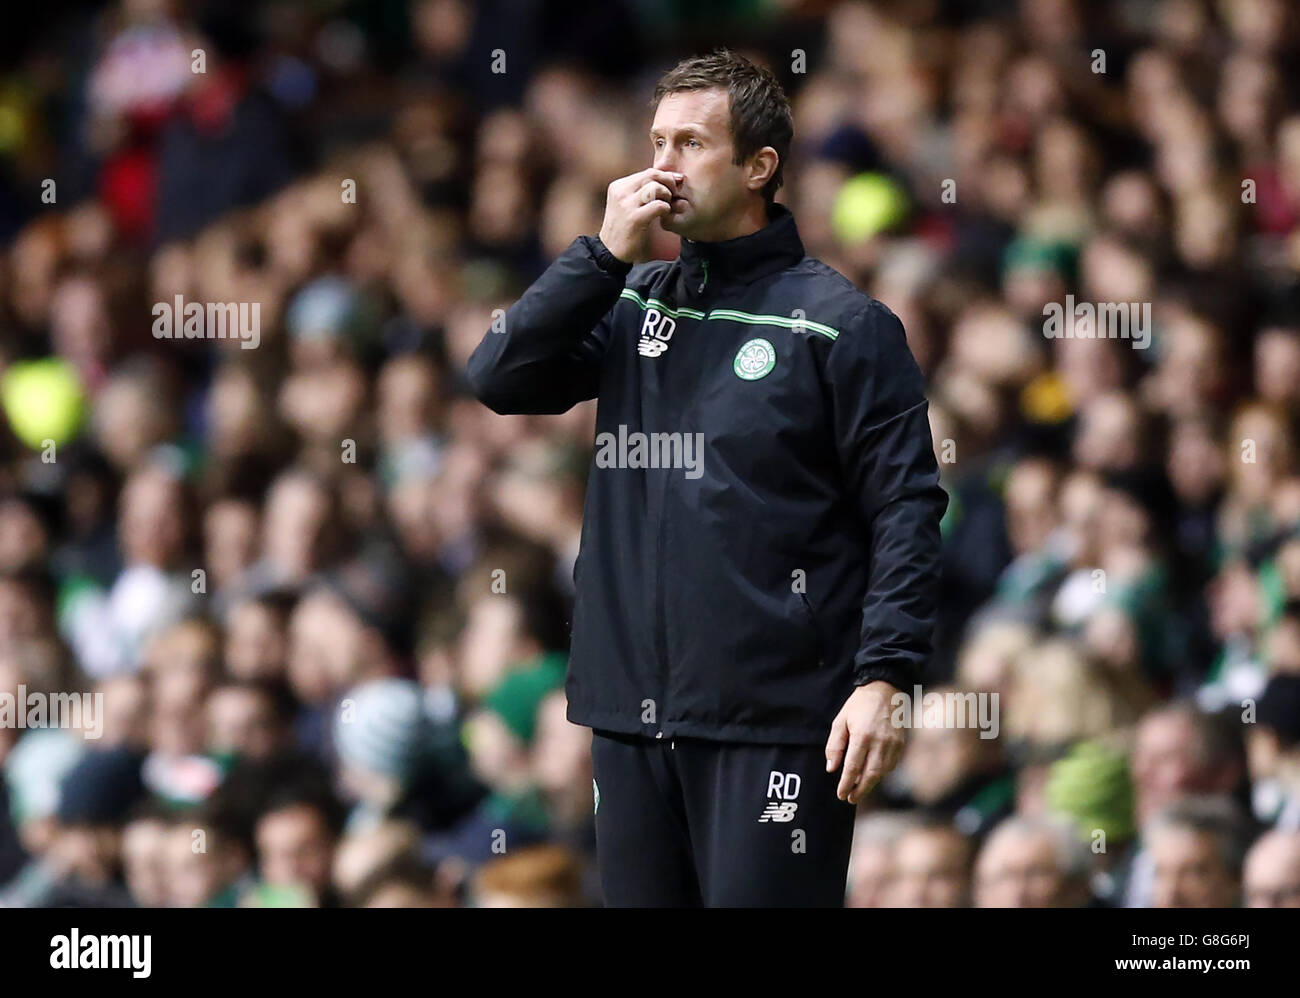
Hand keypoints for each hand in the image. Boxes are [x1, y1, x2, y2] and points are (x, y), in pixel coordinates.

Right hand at [598, 168, 682, 263]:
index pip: (648, 172)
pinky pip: (658, 205)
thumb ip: (641, 191)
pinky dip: (666, 209)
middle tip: (673, 195)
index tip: (674, 185)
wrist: (610, 251)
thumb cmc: (624, 228)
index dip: (665, 177)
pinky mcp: (634, 218)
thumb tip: (667, 178)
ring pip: (655, 187)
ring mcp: (626, 205)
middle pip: (652, 175)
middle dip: (668, 183)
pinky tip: (664, 216)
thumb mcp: (627, 204)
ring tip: (666, 206)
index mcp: (619, 186)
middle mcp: (621, 192)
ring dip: (667, 196)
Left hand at [824, 680, 905, 803]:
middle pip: (870, 775)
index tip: (841, 794)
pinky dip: (881, 773)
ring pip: (882, 772)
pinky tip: (872, 775)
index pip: (853, 768)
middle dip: (860, 790)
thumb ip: (835, 745)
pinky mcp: (901, 744)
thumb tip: (831, 768)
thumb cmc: (859, 705)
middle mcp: (880, 742)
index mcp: (862, 736)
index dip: (846, 784)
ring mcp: (893, 744)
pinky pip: (891, 765)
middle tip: (851, 799)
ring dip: (870, 784)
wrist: (885, 689)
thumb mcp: (841, 720)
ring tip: (859, 789)